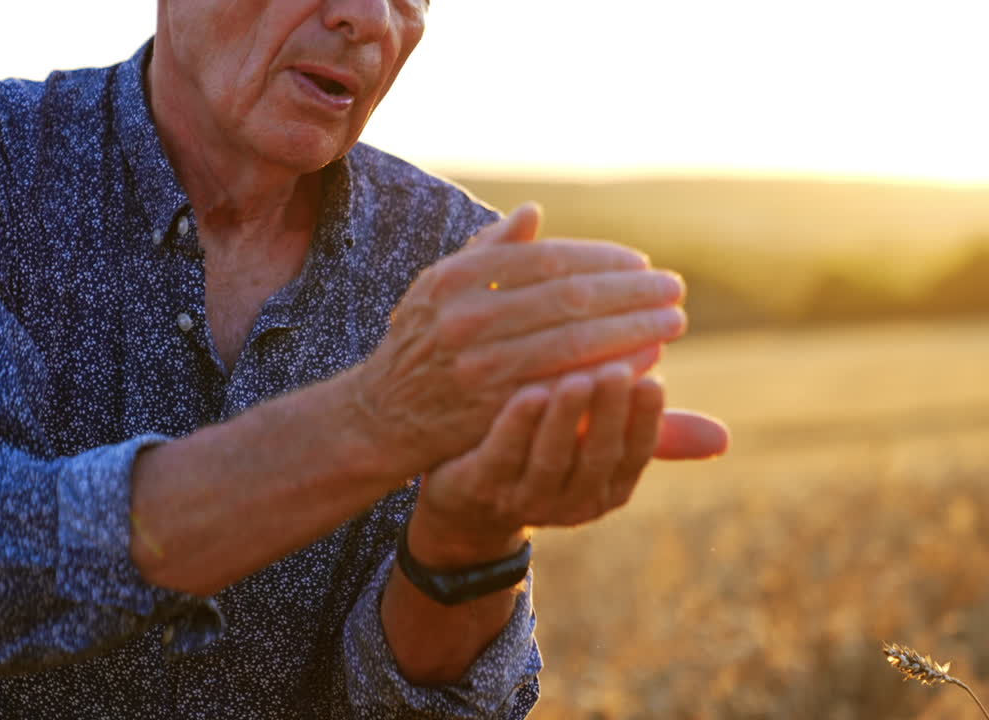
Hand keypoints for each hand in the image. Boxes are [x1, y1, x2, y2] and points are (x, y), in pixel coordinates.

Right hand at [348, 204, 687, 479]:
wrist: (379, 415)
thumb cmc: (422, 342)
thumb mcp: (439, 287)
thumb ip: (488, 251)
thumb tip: (533, 211)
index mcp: (456, 279)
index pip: (548, 260)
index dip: (602, 260)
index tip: (641, 263)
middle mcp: (466, 319)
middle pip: (568, 299)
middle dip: (631, 293)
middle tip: (675, 290)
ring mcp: (478, 367)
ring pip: (573, 343)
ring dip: (633, 331)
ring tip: (672, 323)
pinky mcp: (493, 412)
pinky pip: (565, 386)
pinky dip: (609, 371)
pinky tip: (644, 363)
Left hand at [406, 362, 667, 565]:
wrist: (465, 502)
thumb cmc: (545, 455)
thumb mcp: (596, 446)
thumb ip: (650, 433)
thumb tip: (726, 439)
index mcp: (607, 489)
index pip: (634, 454)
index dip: (645, 421)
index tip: (655, 379)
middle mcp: (570, 502)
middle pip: (596, 458)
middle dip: (610, 416)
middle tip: (620, 370)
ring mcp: (523, 498)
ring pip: (549, 459)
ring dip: (566, 419)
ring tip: (578, 377)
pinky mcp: (479, 487)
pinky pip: (501, 454)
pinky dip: (517, 424)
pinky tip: (528, 389)